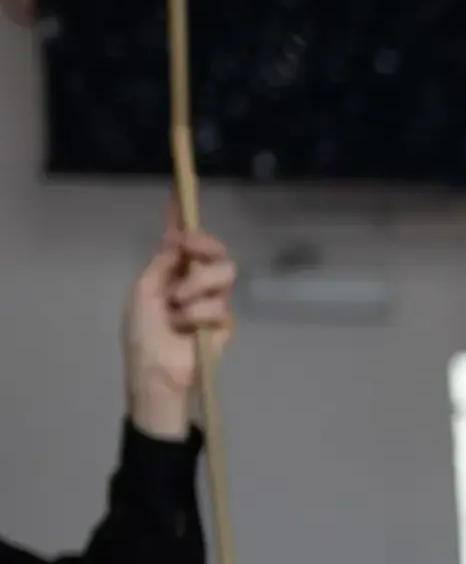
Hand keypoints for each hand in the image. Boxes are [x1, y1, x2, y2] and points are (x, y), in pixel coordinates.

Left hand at [124, 223, 235, 440]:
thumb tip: (177, 235)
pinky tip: (186, 328)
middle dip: (204, 244)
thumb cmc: (142, 335)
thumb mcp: (144, 291)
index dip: (182, 217)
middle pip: (215, 250)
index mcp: (170, 272)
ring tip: (177, 309)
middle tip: (189, 248)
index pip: (180, 240)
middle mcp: (194, 282)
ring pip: (223, 274)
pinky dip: (199, 315)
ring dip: (196, 288)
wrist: (156, 372)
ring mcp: (212, 303)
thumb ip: (164, 263)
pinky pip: (220, 307)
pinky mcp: (224, 325)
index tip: (181, 191)